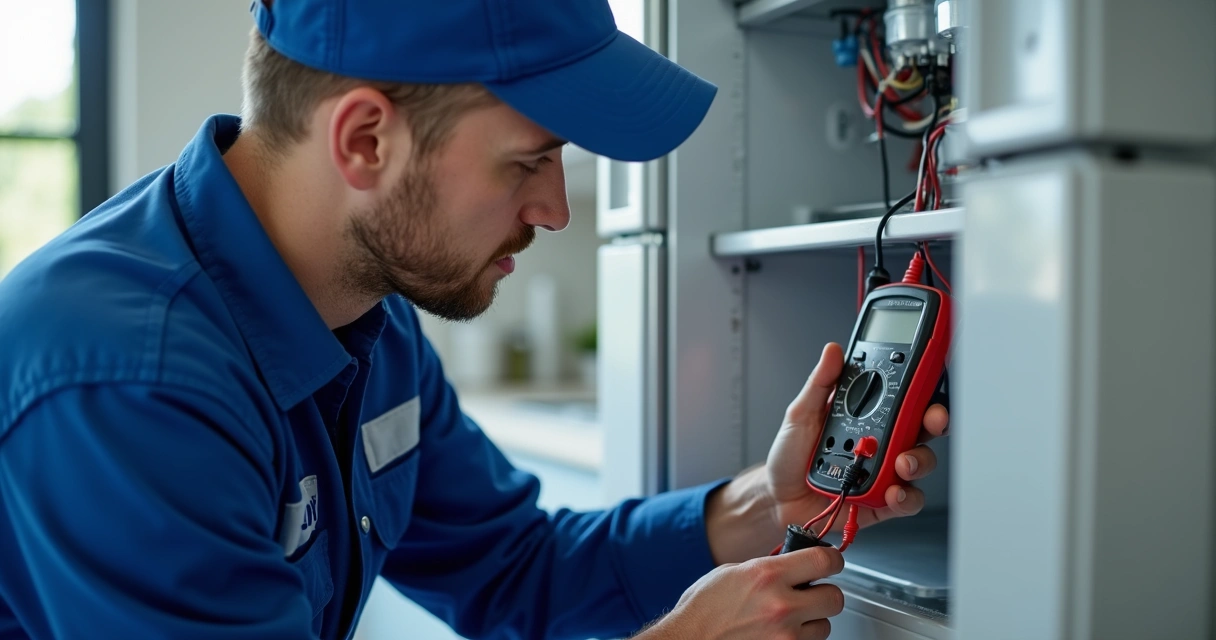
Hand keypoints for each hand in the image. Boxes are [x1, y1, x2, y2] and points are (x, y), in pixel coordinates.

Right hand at [640, 546, 844, 639]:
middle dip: (825, 593)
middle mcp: (780, 606)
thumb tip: (793, 565)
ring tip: (790, 618)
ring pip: (825, 626)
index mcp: (766, 575)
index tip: (831, 562)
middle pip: (835, 597)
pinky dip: (800, 639)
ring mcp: (785, 636)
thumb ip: (767, 568)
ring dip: (812, 621)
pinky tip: (781, 633)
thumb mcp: (732, 573)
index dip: (832, 559)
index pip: (823, 560)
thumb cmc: (702, 610)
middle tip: (813, 592)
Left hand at [705, 343, 948, 563]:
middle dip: (935, 419)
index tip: (928, 376)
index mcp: (866, 416)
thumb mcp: (800, 414)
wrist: (778, 498)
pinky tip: (892, 493)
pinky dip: (905, 496)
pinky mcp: (882, 500)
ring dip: (918, 460)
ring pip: (921, 461)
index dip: (921, 386)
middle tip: (931, 420)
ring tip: (901, 463)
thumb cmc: (790, 456)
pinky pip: (907, 499)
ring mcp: (884, 471)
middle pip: (922, 426)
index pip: (902, 397)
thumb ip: (820, 384)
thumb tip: (832, 352)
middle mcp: (881, 441)